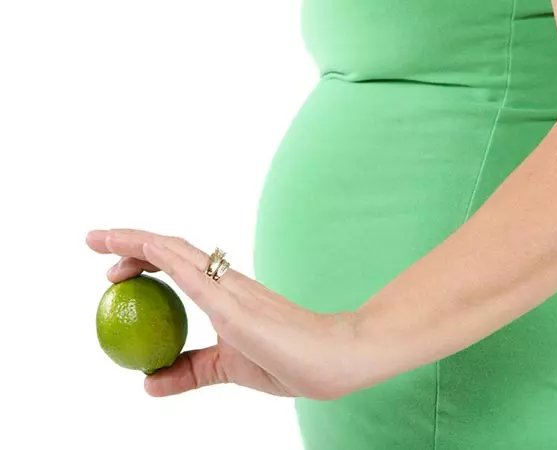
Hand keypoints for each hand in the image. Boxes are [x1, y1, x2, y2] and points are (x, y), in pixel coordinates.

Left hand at [86, 229, 359, 399]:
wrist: (334, 360)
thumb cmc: (291, 361)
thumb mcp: (226, 369)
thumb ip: (191, 371)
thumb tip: (148, 383)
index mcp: (224, 294)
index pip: (175, 267)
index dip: (142, 260)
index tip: (111, 271)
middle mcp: (224, 282)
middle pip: (169, 251)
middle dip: (128, 244)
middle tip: (96, 246)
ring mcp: (230, 289)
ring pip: (176, 253)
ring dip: (135, 244)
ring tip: (101, 241)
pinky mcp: (235, 305)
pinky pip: (193, 275)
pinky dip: (162, 258)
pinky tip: (140, 252)